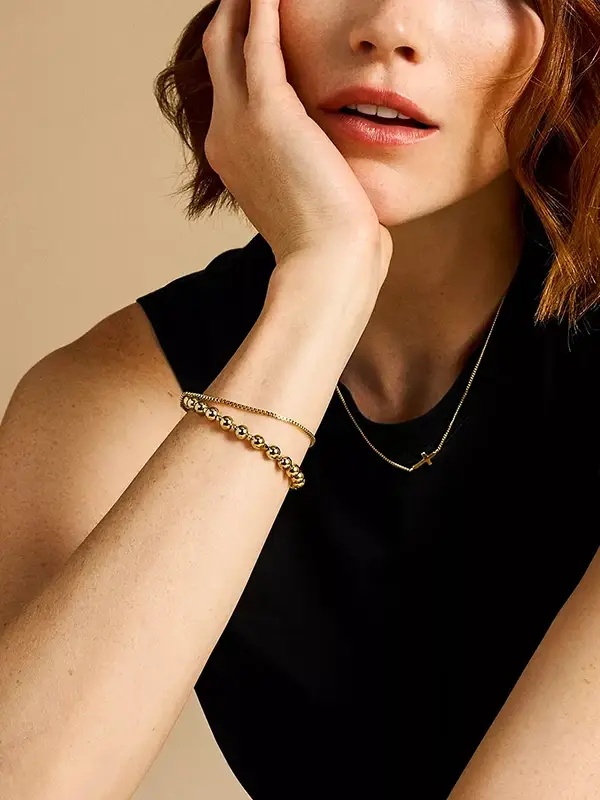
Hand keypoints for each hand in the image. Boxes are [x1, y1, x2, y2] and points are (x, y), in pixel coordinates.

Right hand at [202, 0, 392, 285]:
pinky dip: (263, 5)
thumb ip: (301, 167)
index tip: (256, 23)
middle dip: (233, 15)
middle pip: (219, 55)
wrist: (328, 261)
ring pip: (230, 40)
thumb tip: (322, 161)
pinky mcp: (268, 111)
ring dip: (244, 3)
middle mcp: (224, 135)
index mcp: (232, 156)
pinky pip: (259, 39)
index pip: (229, 87)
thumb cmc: (327, 238)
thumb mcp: (304, 196)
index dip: (239, 49)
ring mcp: (239, 123)